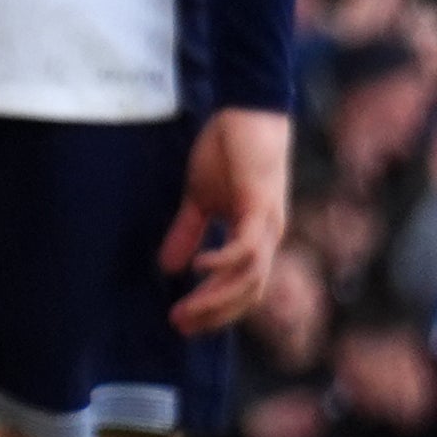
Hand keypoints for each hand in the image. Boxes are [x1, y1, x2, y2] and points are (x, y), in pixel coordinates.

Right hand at [160, 105, 291, 333]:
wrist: (248, 111)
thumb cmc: (228, 151)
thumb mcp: (200, 199)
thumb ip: (188, 232)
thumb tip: (168, 267)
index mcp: (255, 237)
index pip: (241, 287)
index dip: (214, 309)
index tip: (182, 323)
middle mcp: (268, 237)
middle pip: (249, 292)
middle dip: (214, 314)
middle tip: (180, 324)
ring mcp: (267, 224)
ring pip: (250, 278)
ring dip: (217, 299)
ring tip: (185, 308)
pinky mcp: (260, 207)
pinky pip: (245, 247)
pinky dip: (223, 262)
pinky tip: (196, 268)